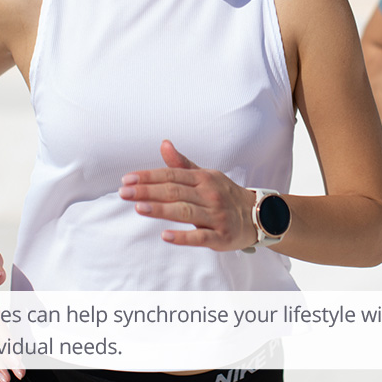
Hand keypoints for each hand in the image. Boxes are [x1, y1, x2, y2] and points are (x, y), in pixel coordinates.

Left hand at [118, 140, 257, 250]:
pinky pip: (200, 236)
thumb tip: (163, 144)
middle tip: (124, 192)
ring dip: (161, 210)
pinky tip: (165, 235)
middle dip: (148, 191)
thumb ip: (182, 164)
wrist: (258, 215)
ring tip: (139, 208)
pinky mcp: (220, 236)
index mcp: (203, 178)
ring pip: (185, 211)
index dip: (149, 176)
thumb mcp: (206, 176)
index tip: (127, 179)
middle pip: (175, 191)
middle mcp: (210, 195)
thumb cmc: (224, 194)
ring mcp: (216, 216)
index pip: (172, 175)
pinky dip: (183, 236)